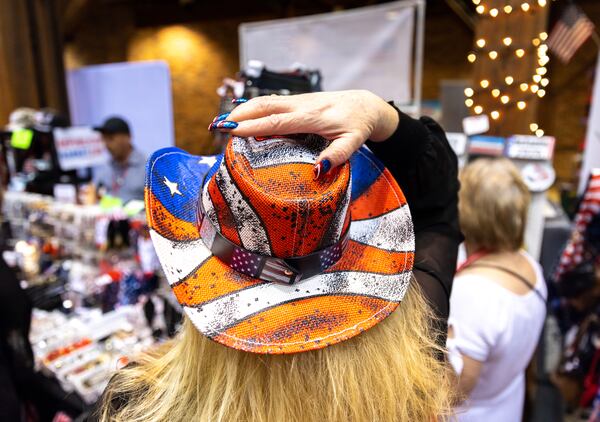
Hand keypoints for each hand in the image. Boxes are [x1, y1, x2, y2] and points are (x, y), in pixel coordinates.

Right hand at [209, 90, 398, 175]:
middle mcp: (301, 105)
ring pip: (264, 100)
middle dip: (239, 115)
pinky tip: (238, 114)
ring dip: (241, 110)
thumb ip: (338, 156)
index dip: (253, 126)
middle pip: (264, 105)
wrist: (365, 105)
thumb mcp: (354, 143)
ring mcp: (297, 100)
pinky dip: (251, 108)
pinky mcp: (296, 101)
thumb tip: (318, 170)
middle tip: (216, 127)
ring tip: (221, 123)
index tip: (232, 131)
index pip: (277, 120)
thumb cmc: (358, 126)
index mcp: (312, 116)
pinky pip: (270, 102)